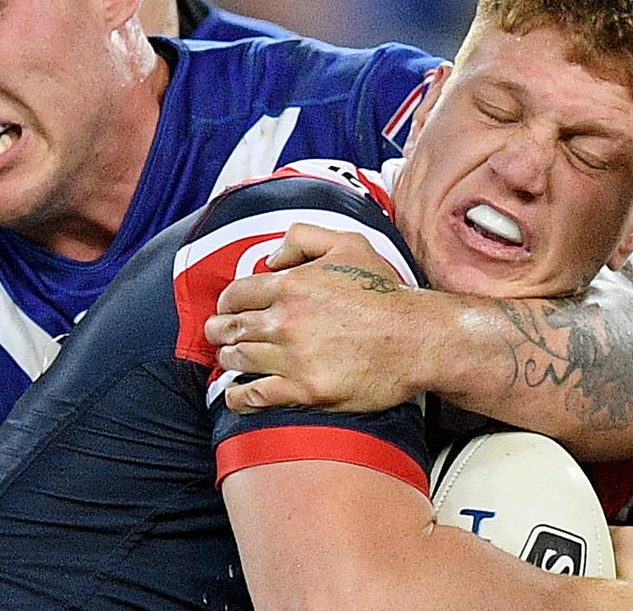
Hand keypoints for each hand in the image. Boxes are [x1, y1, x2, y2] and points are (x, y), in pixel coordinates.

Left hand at [204, 222, 421, 413]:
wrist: (415, 339)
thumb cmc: (385, 293)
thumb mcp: (348, 244)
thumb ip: (303, 238)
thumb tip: (270, 260)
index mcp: (290, 286)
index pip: (236, 294)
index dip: (226, 302)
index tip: (227, 309)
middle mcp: (285, 321)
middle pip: (232, 328)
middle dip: (219, 331)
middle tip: (217, 334)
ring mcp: (293, 358)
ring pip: (240, 359)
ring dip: (229, 359)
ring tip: (228, 359)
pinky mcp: (305, 390)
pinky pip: (256, 395)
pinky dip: (238, 395)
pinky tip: (235, 394)